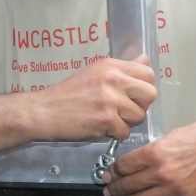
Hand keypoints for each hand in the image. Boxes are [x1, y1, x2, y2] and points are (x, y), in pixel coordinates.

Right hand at [26, 56, 156, 141]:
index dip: (144, 88)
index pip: (148, 73)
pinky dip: (114, 134)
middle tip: (125, 111)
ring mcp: (110, 100)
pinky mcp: (106, 120)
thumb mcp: (95, 72)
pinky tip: (101, 128)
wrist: (45, 111)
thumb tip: (145, 60)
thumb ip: (122, 69)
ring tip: (109, 120)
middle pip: (150, 94)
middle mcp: (113, 79)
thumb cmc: (68, 94)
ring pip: (139, 116)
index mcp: (111, 65)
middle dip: (140, 106)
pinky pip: (125, 132)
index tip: (133, 96)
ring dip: (127, 122)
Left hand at [102, 117, 195, 195]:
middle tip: (107, 191)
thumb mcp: (172, 135)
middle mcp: (162, 173)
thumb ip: (153, 150)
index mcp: (156, 153)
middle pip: (130, 185)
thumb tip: (137, 161)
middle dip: (115, 189)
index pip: (125, 166)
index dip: (113, 171)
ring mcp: (174, 189)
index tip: (108, 174)